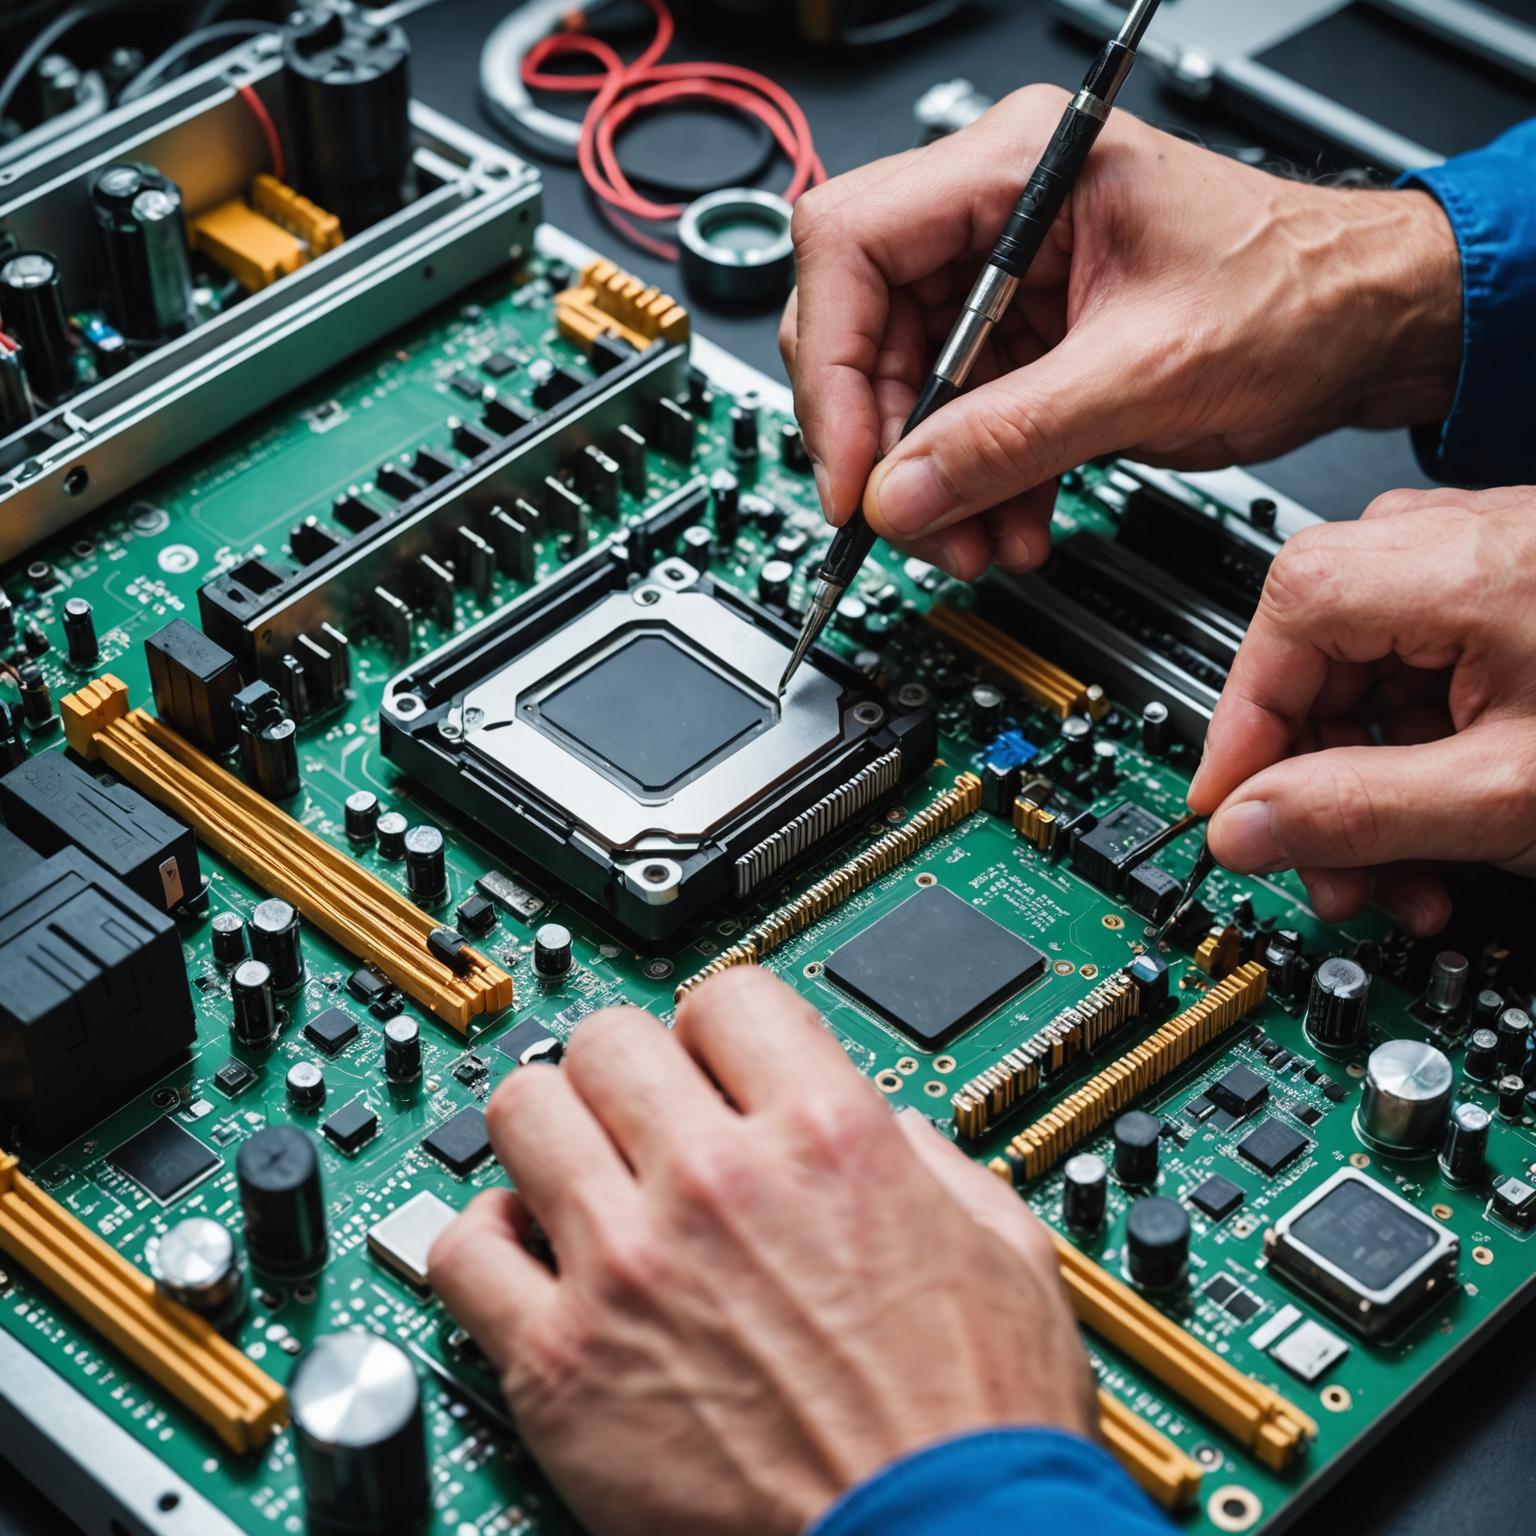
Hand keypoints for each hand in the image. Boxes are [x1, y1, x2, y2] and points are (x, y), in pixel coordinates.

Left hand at [430, 968, 1094, 1535]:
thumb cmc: (973, 1430)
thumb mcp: (1003, 1250)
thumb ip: (926, 1154)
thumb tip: (877, 1123)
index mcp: (828, 1138)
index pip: (726, 997)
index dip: (720, 1028)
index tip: (713, 1061)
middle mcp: (718, 1181)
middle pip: (609, 1040)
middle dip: (630, 1070)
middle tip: (642, 1117)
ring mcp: (628, 1267)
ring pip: (522, 1111)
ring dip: (550, 1131)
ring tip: (576, 1172)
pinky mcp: (561, 1366)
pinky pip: (463, 1250)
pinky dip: (486, 1243)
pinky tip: (529, 1261)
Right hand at [780, 86, 1460, 578]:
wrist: (1370, 328)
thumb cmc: (1298, 293)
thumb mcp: (1143, 373)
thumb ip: (1009, 439)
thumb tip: (900, 495)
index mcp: (1020, 166)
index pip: (850, 245)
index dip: (832, 366)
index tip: (852, 467)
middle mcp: (997, 213)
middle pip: (862, 323)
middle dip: (883, 439)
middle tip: (905, 518)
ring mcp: (1006, 279)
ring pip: (905, 386)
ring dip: (932, 479)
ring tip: (974, 540)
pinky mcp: (1026, 340)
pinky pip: (959, 418)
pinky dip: (972, 482)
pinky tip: (1006, 524)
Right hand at [1187, 487, 1535, 933]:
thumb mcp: (1506, 793)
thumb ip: (1353, 814)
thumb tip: (1241, 827)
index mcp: (1439, 559)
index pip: (1272, 632)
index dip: (1238, 737)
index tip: (1229, 817)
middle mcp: (1440, 541)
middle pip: (1314, 666)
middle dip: (1319, 789)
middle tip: (1340, 878)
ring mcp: (1472, 567)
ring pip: (1363, 683)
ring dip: (1368, 788)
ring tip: (1411, 876)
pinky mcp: (1500, 600)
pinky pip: (1417, 679)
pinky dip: (1418, 758)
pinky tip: (1446, 830)